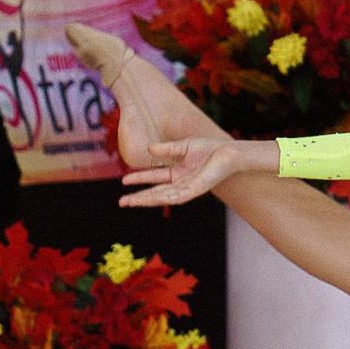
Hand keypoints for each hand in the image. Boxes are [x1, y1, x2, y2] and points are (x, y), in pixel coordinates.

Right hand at [119, 137, 266, 206]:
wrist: (228, 152)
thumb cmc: (210, 149)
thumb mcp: (184, 146)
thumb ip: (167, 149)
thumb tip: (149, 149)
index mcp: (177, 173)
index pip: (154, 178)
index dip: (139, 179)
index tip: (124, 180)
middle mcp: (180, 183)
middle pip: (155, 192)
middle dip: (138, 197)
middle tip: (121, 202)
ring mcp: (187, 189)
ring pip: (162, 197)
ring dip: (145, 200)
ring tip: (129, 202)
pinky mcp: (194, 191)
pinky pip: (175, 197)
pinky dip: (161, 198)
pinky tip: (149, 200)